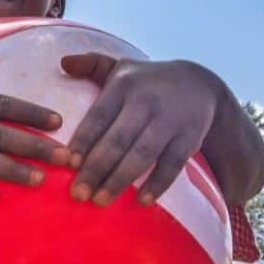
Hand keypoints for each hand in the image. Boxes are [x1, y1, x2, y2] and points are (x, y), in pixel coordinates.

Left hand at [61, 53, 224, 206]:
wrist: (201, 84)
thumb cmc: (147, 82)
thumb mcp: (121, 68)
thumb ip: (91, 65)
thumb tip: (63, 62)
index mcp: (123, 87)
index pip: (98, 117)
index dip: (83, 141)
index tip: (67, 163)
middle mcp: (145, 103)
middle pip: (117, 140)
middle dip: (96, 168)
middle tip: (78, 194)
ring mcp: (169, 121)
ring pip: (141, 155)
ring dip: (120, 180)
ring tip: (100, 201)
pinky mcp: (189, 137)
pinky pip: (172, 164)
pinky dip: (158, 183)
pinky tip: (142, 201)